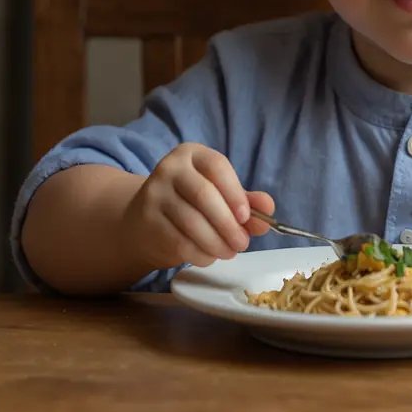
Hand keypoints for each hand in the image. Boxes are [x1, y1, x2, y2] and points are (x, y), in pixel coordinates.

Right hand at [120, 142, 274, 269]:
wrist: (143, 219)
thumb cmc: (189, 203)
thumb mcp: (219, 194)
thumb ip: (245, 200)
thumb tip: (268, 209)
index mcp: (192, 154)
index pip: (217, 166)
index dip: (235, 193)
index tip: (246, 217)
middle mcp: (170, 168)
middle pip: (204, 194)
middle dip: (228, 223)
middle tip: (242, 243)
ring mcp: (155, 193)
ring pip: (192, 221)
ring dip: (216, 242)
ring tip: (229, 252)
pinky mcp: (147, 221)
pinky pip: (179, 241)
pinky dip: (200, 254)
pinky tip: (209, 257)